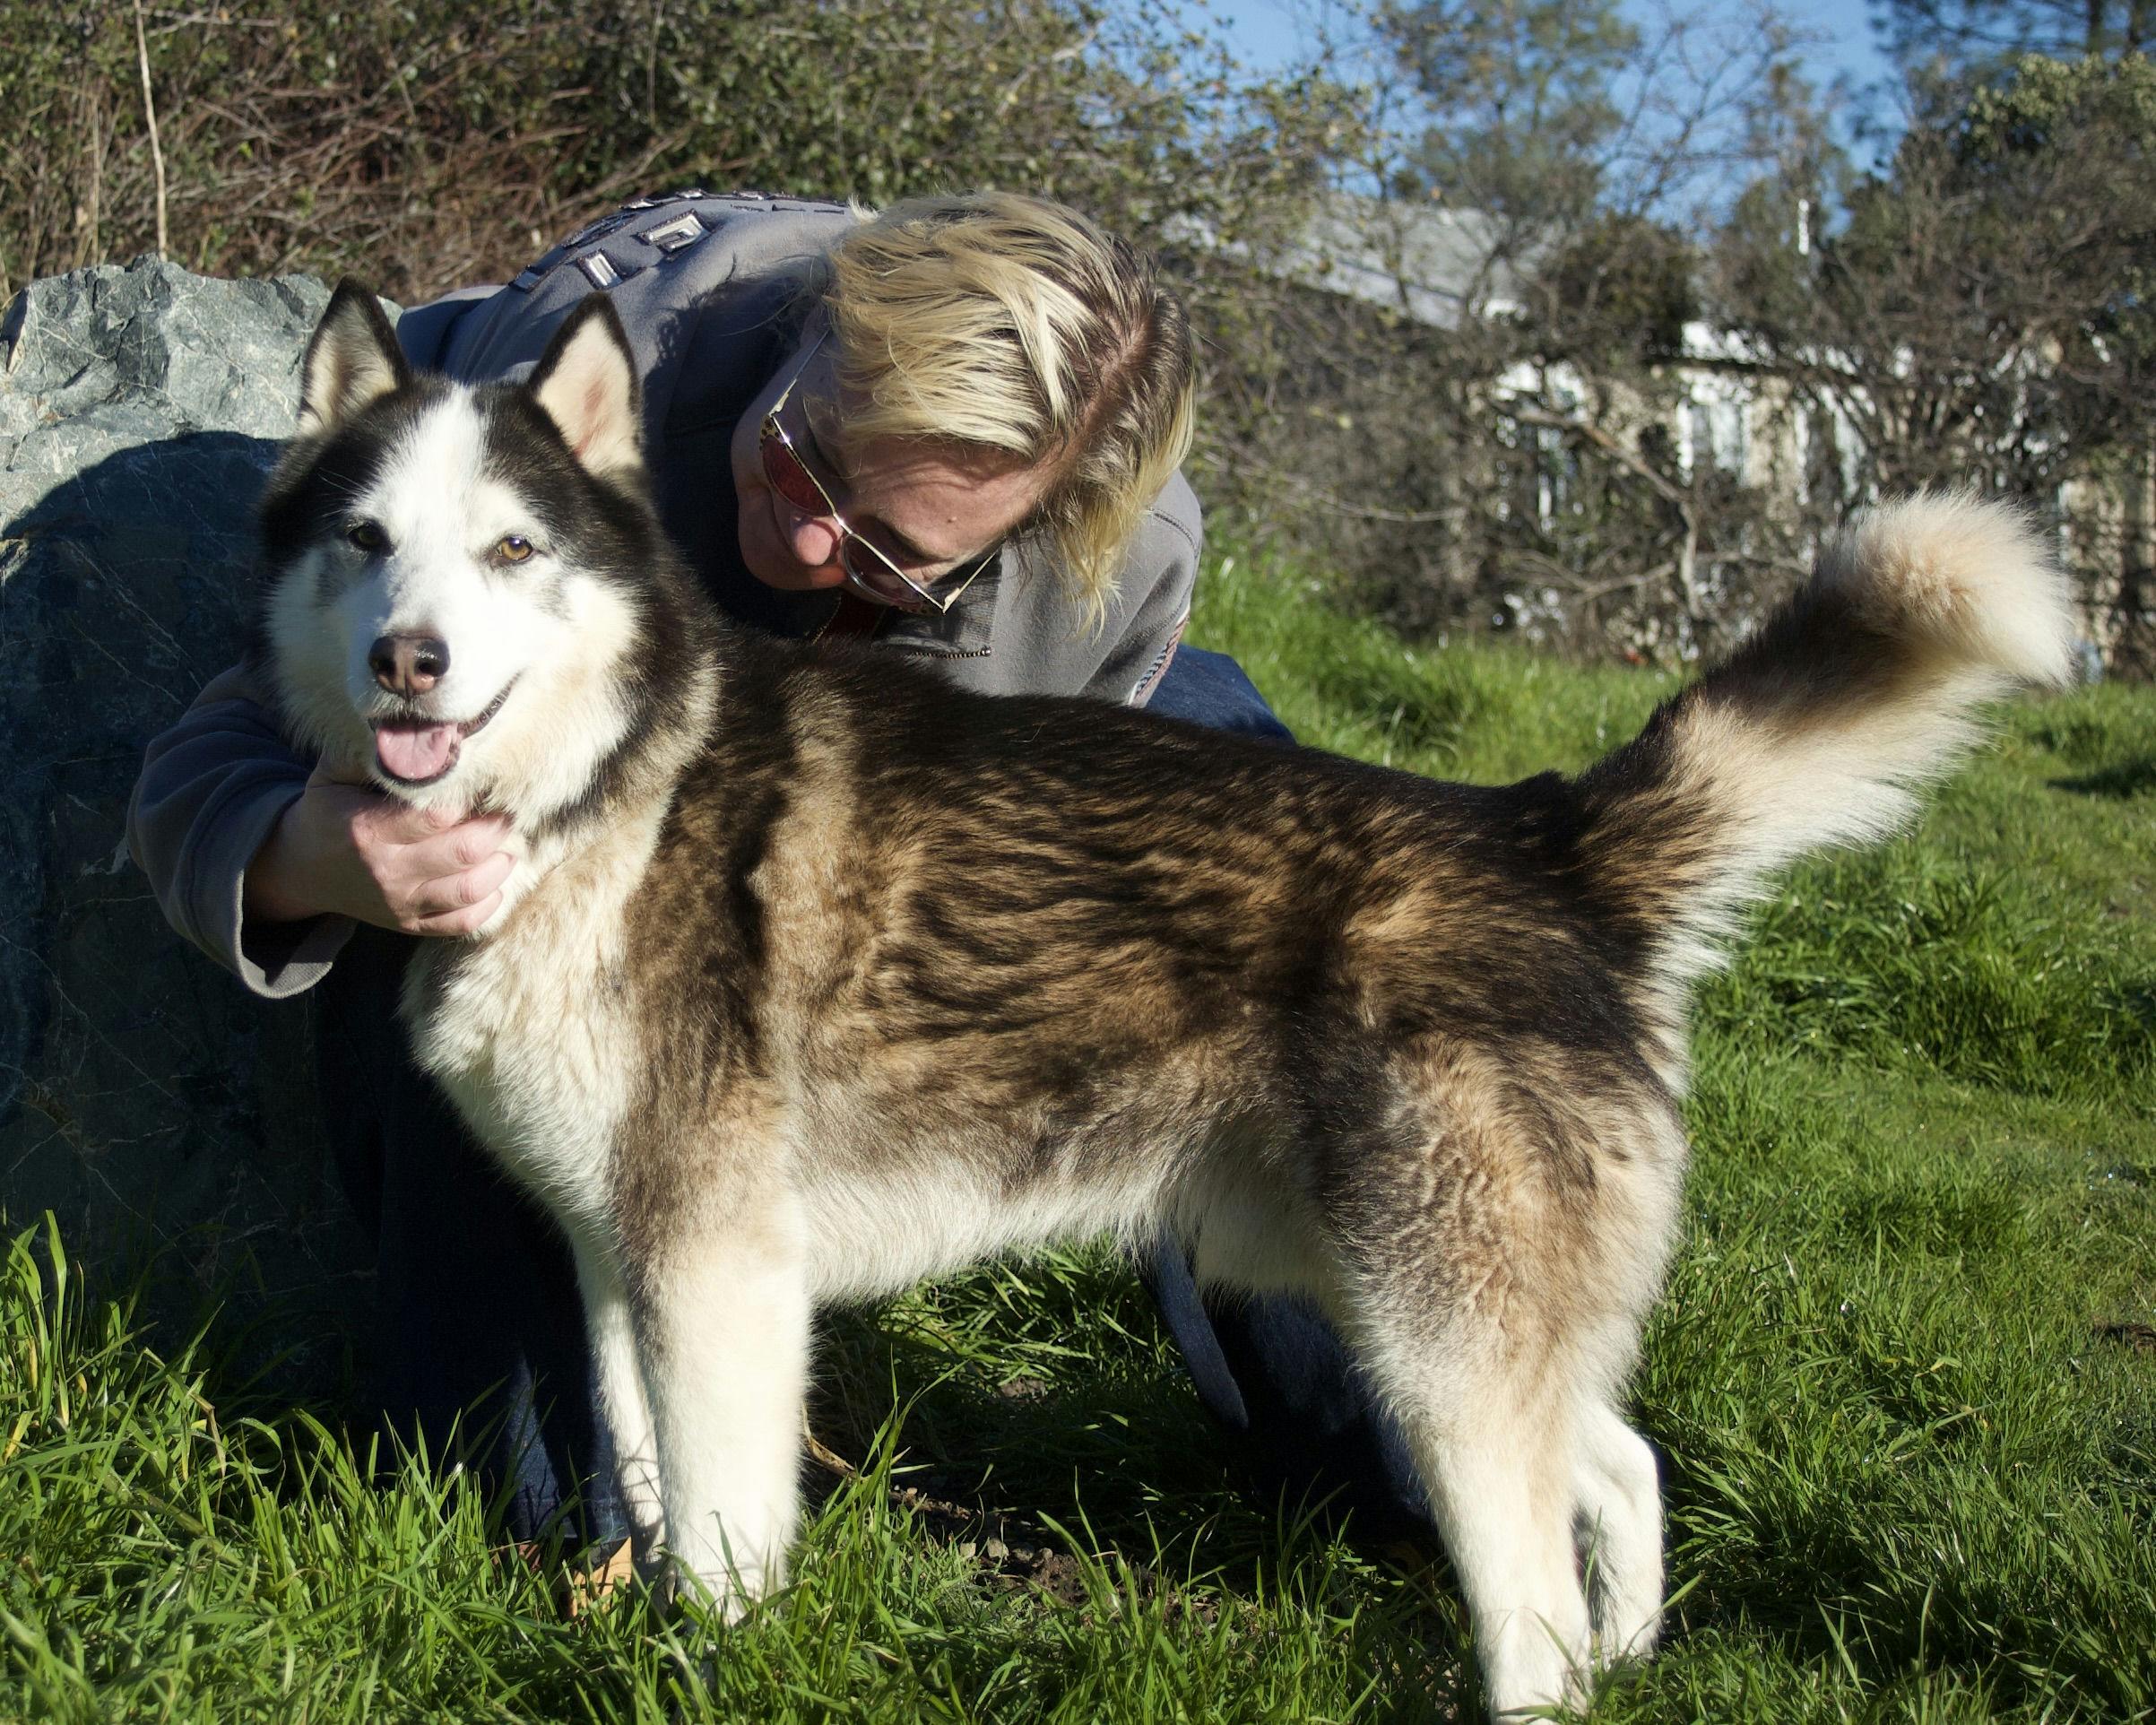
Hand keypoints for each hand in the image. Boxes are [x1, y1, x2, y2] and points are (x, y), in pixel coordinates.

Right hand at [244, 761, 514, 935]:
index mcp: (368, 830)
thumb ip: (376, 754)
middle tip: (505, 812)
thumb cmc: (328, 811)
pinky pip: (464, 923)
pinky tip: (494, 878)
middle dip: (496, 829)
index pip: (437, 816)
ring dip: (500, 865)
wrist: (301, 869)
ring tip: (505, 843)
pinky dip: (490, 902)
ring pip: (471, 890)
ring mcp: (400, 903)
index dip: (470, 800)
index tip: (484, 786)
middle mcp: (387, 871)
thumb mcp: (334, 774)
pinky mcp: (410, 924)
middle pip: (464, 852)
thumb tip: (424, 727)